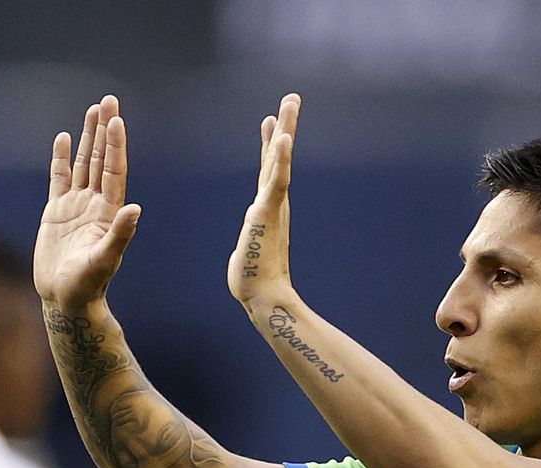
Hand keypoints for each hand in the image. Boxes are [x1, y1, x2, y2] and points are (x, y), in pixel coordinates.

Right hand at [34, 96, 141, 308]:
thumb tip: (135, 209)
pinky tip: (65, 139)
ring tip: (93, 110)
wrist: (65, 299)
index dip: (115, 145)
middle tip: (108, 101)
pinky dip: (62, 158)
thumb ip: (119, 235)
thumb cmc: (87, 285)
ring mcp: (75, 206)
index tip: (117, 120)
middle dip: (105, 130)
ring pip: (83, 163)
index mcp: (108, 211)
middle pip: (101, 159)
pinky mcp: (56, 213)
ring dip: (88, 137)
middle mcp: (94, 203)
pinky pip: (59, 179)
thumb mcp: (104, 260)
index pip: (113, 170)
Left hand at [226, 93, 298, 311]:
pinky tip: (282, 137)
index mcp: (267, 209)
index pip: (269, 170)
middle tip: (292, 98)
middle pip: (280, 157)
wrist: (262, 296)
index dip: (270, 145)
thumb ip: (250, 243)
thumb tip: (248, 249)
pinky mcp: (267, 213)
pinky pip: (276, 181)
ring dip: (285, 131)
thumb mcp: (248, 251)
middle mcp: (273, 202)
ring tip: (290, 103)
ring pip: (281, 161)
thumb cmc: (253, 281)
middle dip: (285, 126)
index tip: (271, 122)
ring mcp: (272, 205)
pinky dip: (280, 159)